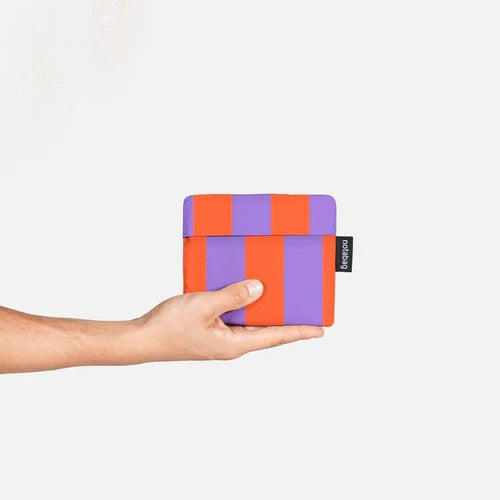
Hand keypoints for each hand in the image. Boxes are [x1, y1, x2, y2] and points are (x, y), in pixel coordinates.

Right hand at [132, 280, 323, 360]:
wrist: (142, 338)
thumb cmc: (169, 327)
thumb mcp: (204, 306)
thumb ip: (233, 296)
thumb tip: (259, 288)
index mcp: (234, 344)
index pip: (275, 337)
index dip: (299, 332)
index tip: (320, 330)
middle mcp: (232, 344)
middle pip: (266, 330)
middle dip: (286, 320)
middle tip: (304, 307)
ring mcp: (221, 338)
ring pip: (250, 323)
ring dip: (264, 311)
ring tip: (280, 297)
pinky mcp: (211, 330)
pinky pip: (235, 317)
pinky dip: (244, 305)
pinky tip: (245, 292)